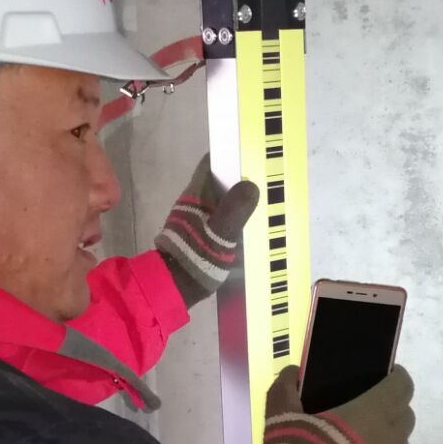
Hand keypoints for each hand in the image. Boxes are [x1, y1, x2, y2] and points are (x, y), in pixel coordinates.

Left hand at [155, 155, 259, 308]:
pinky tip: (250, 227)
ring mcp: (195, 219)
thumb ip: (236, 209)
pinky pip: (219, 219)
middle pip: (218, 182)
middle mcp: (194, 202)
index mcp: (196, 194)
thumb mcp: (221, 233)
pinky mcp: (200, 235)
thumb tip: (250, 185)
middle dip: (239, 180)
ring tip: (264, 203)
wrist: (175, 288)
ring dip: (238, 201)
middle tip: (267, 182)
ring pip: (220, 201)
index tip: (252, 155)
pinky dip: (234, 218)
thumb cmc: (197, 256)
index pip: (210, 163)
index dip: (229, 155)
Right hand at [257, 363, 415, 443]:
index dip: (396, 376)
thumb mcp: (281, 418)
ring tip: (357, 437)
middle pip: (405, 414)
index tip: (381, 374)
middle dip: (392, 405)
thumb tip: (291, 374)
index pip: (403, 385)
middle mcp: (390, 437)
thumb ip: (285, 390)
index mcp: (373, 411)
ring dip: (386, 434)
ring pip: (399, 442)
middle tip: (365, 404)